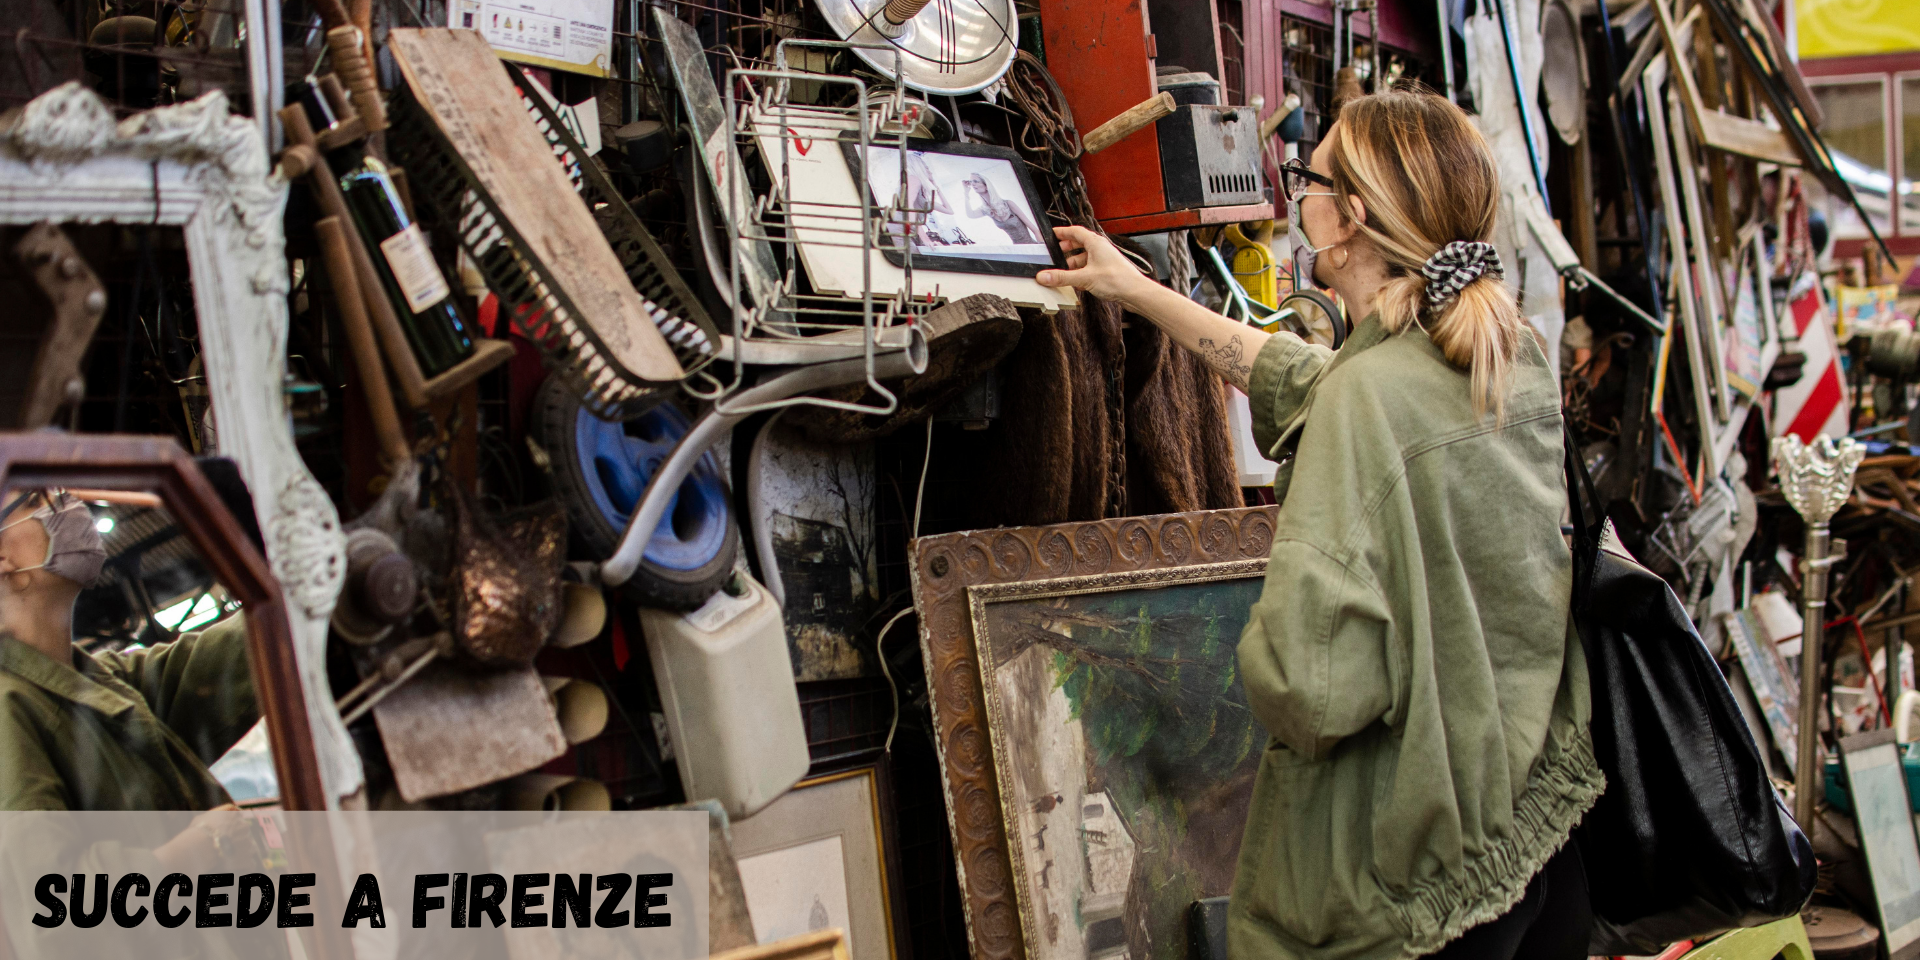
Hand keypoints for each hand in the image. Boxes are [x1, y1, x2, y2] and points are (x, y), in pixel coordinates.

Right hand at [1036, 225, 1153, 309]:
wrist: (1135, 292)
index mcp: (1095, 243)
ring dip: (1073, 266)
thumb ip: (1062, 277)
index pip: (1075, 231)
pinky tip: (1076, 284)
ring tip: (1064, 274)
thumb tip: (1044, 276)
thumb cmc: (1117, 279)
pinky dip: (1081, 274)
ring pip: (1084, 258)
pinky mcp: (1106, 271)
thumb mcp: (1084, 277)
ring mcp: (1104, 260)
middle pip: (1079, 245)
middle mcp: (1100, 249)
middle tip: (1055, 256)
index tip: (1052, 234)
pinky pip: (1089, 269)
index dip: (1062, 232)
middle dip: (1066, 251)